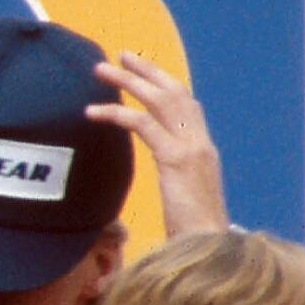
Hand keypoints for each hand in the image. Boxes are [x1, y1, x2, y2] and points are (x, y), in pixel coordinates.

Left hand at [89, 50, 225, 234]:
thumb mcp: (184, 194)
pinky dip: (116, 114)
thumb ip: (174, 174)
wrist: (211, 249)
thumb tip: (162, 170)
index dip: (165, 83)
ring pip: (160, 100)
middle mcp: (201, 144)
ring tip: (101, 70)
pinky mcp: (178, 160)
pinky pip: (143, 125)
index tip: (143, 69)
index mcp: (203, 150)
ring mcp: (192, 149)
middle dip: (148, 71)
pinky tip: (93, 112)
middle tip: (121, 55)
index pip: (187, 105)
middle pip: (175, 93)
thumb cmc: (193, 230)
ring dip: (129, 81)